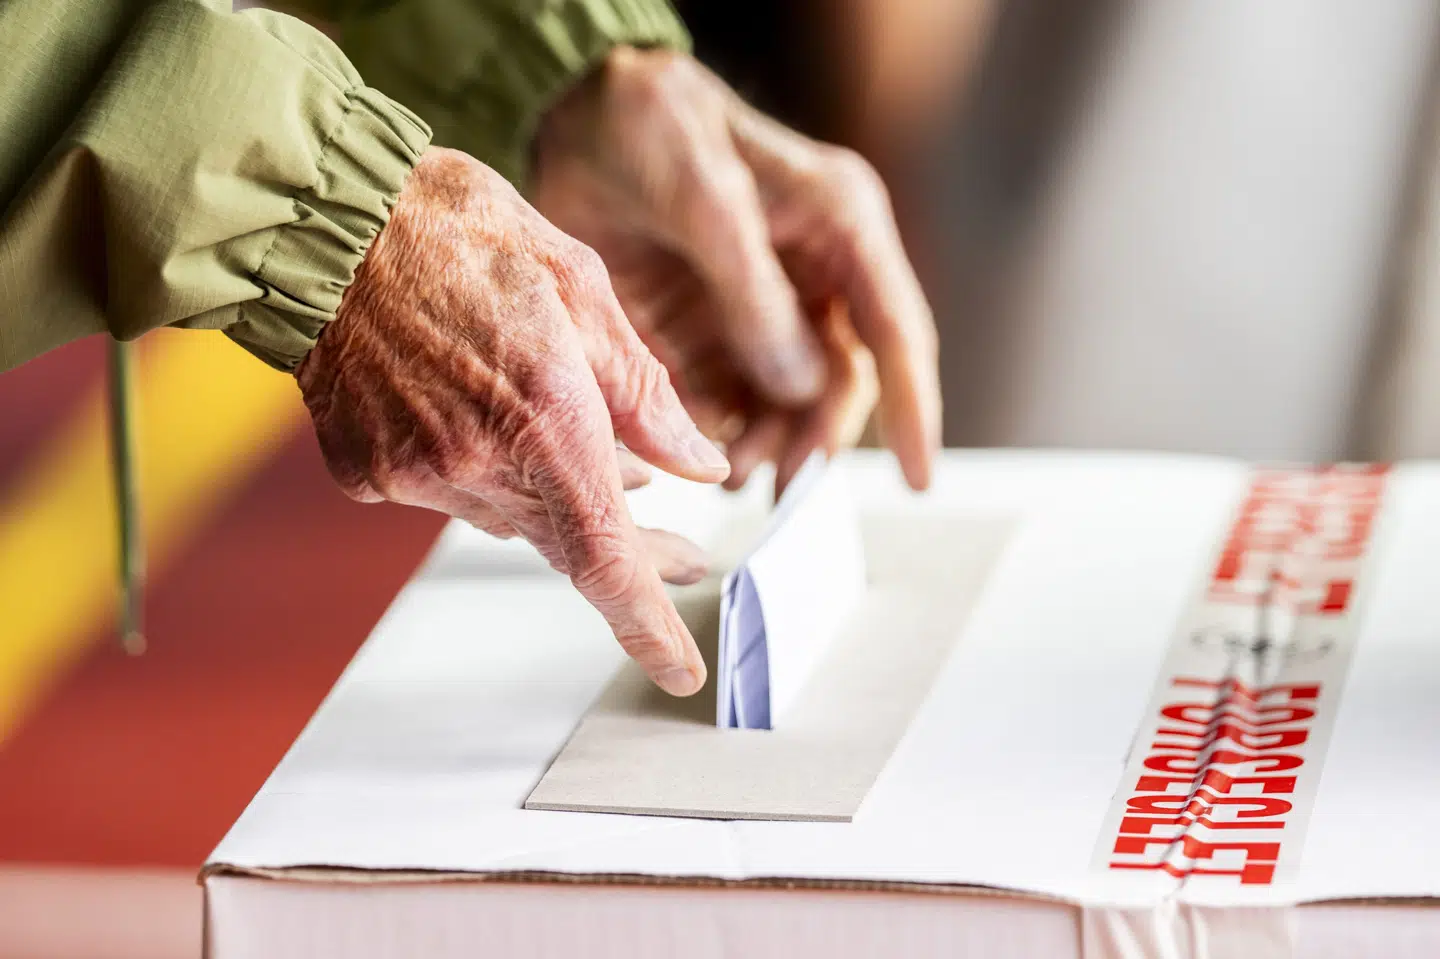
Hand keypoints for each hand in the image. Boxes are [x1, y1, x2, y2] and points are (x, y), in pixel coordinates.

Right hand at [297, 147, 730, 695]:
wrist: (320, 219)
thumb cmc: (456, 228)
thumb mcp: (580, 284)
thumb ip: (645, 391)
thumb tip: (700, 465)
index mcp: (543, 413)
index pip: (606, 557)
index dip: (649, 625)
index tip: (681, 670)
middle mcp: (474, 462)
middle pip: (570, 544)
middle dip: (635, 550)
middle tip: (686, 550)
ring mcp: (412, 475)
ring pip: (512, 517)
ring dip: (559, 494)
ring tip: (581, 439)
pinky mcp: (368, 475)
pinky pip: (450, 495)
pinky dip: (488, 470)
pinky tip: (489, 416)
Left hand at [531, 47, 939, 494]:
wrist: (570, 112)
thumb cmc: (649, 123)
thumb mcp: (703, 199)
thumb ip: (753, 293)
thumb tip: (802, 385)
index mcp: (839, 225)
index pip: (896, 330)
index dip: (914, 408)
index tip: (919, 478)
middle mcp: (813, 273)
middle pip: (841, 380)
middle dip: (816, 436)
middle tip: (780, 485)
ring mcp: (762, 307)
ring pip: (789, 402)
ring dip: (770, 445)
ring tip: (732, 476)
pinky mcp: (711, 331)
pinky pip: (733, 401)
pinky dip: (723, 435)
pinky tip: (702, 455)